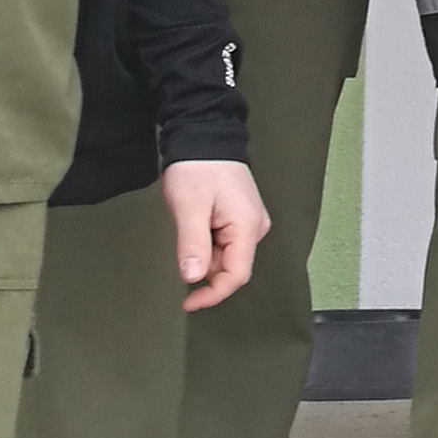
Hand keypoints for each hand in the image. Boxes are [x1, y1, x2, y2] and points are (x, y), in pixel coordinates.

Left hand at [162, 160, 269, 310]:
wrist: (205, 134)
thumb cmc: (197, 168)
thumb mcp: (189, 206)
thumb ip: (193, 244)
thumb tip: (192, 278)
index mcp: (247, 226)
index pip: (236, 275)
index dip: (212, 294)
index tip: (187, 303)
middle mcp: (255, 227)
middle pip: (230, 266)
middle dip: (203, 266)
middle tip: (182, 241)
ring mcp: (250, 222)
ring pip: (225, 256)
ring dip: (203, 252)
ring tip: (188, 221)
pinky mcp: (241, 217)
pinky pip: (224, 242)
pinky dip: (206, 241)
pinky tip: (196, 220)